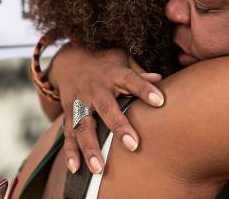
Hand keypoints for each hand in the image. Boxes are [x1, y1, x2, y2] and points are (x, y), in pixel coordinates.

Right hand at [48, 45, 164, 174]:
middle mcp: (95, 89)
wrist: (70, 60)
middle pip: (107, 108)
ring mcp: (80, 102)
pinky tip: (75, 168)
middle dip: (119, 127)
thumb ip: (139, 73)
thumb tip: (160, 79)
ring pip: (83, 126)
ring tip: (99, 168)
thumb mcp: (123, 60)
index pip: (131, 80)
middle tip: (133, 145)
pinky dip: (70, 151)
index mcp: (113, 74)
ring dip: (90, 147)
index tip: (160, 101)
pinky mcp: (68, 113)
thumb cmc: (106, 63)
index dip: (145, 89)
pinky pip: (68, 134)